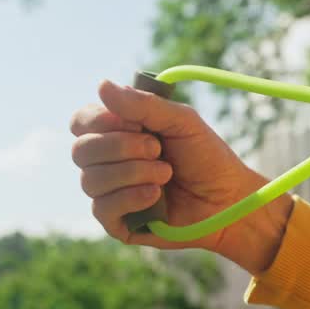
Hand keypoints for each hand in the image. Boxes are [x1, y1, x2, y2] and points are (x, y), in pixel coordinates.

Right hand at [69, 80, 293, 273]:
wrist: (229, 199)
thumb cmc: (206, 157)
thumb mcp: (181, 122)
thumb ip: (143, 104)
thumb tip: (101, 86)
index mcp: (118, 133)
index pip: (81, 122)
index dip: (100, 121)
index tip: (135, 123)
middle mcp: (108, 162)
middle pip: (81, 151)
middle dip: (121, 147)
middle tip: (157, 148)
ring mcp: (110, 193)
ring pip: (90, 179)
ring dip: (133, 172)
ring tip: (167, 173)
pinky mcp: (117, 222)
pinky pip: (102, 208)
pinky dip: (130, 197)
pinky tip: (156, 195)